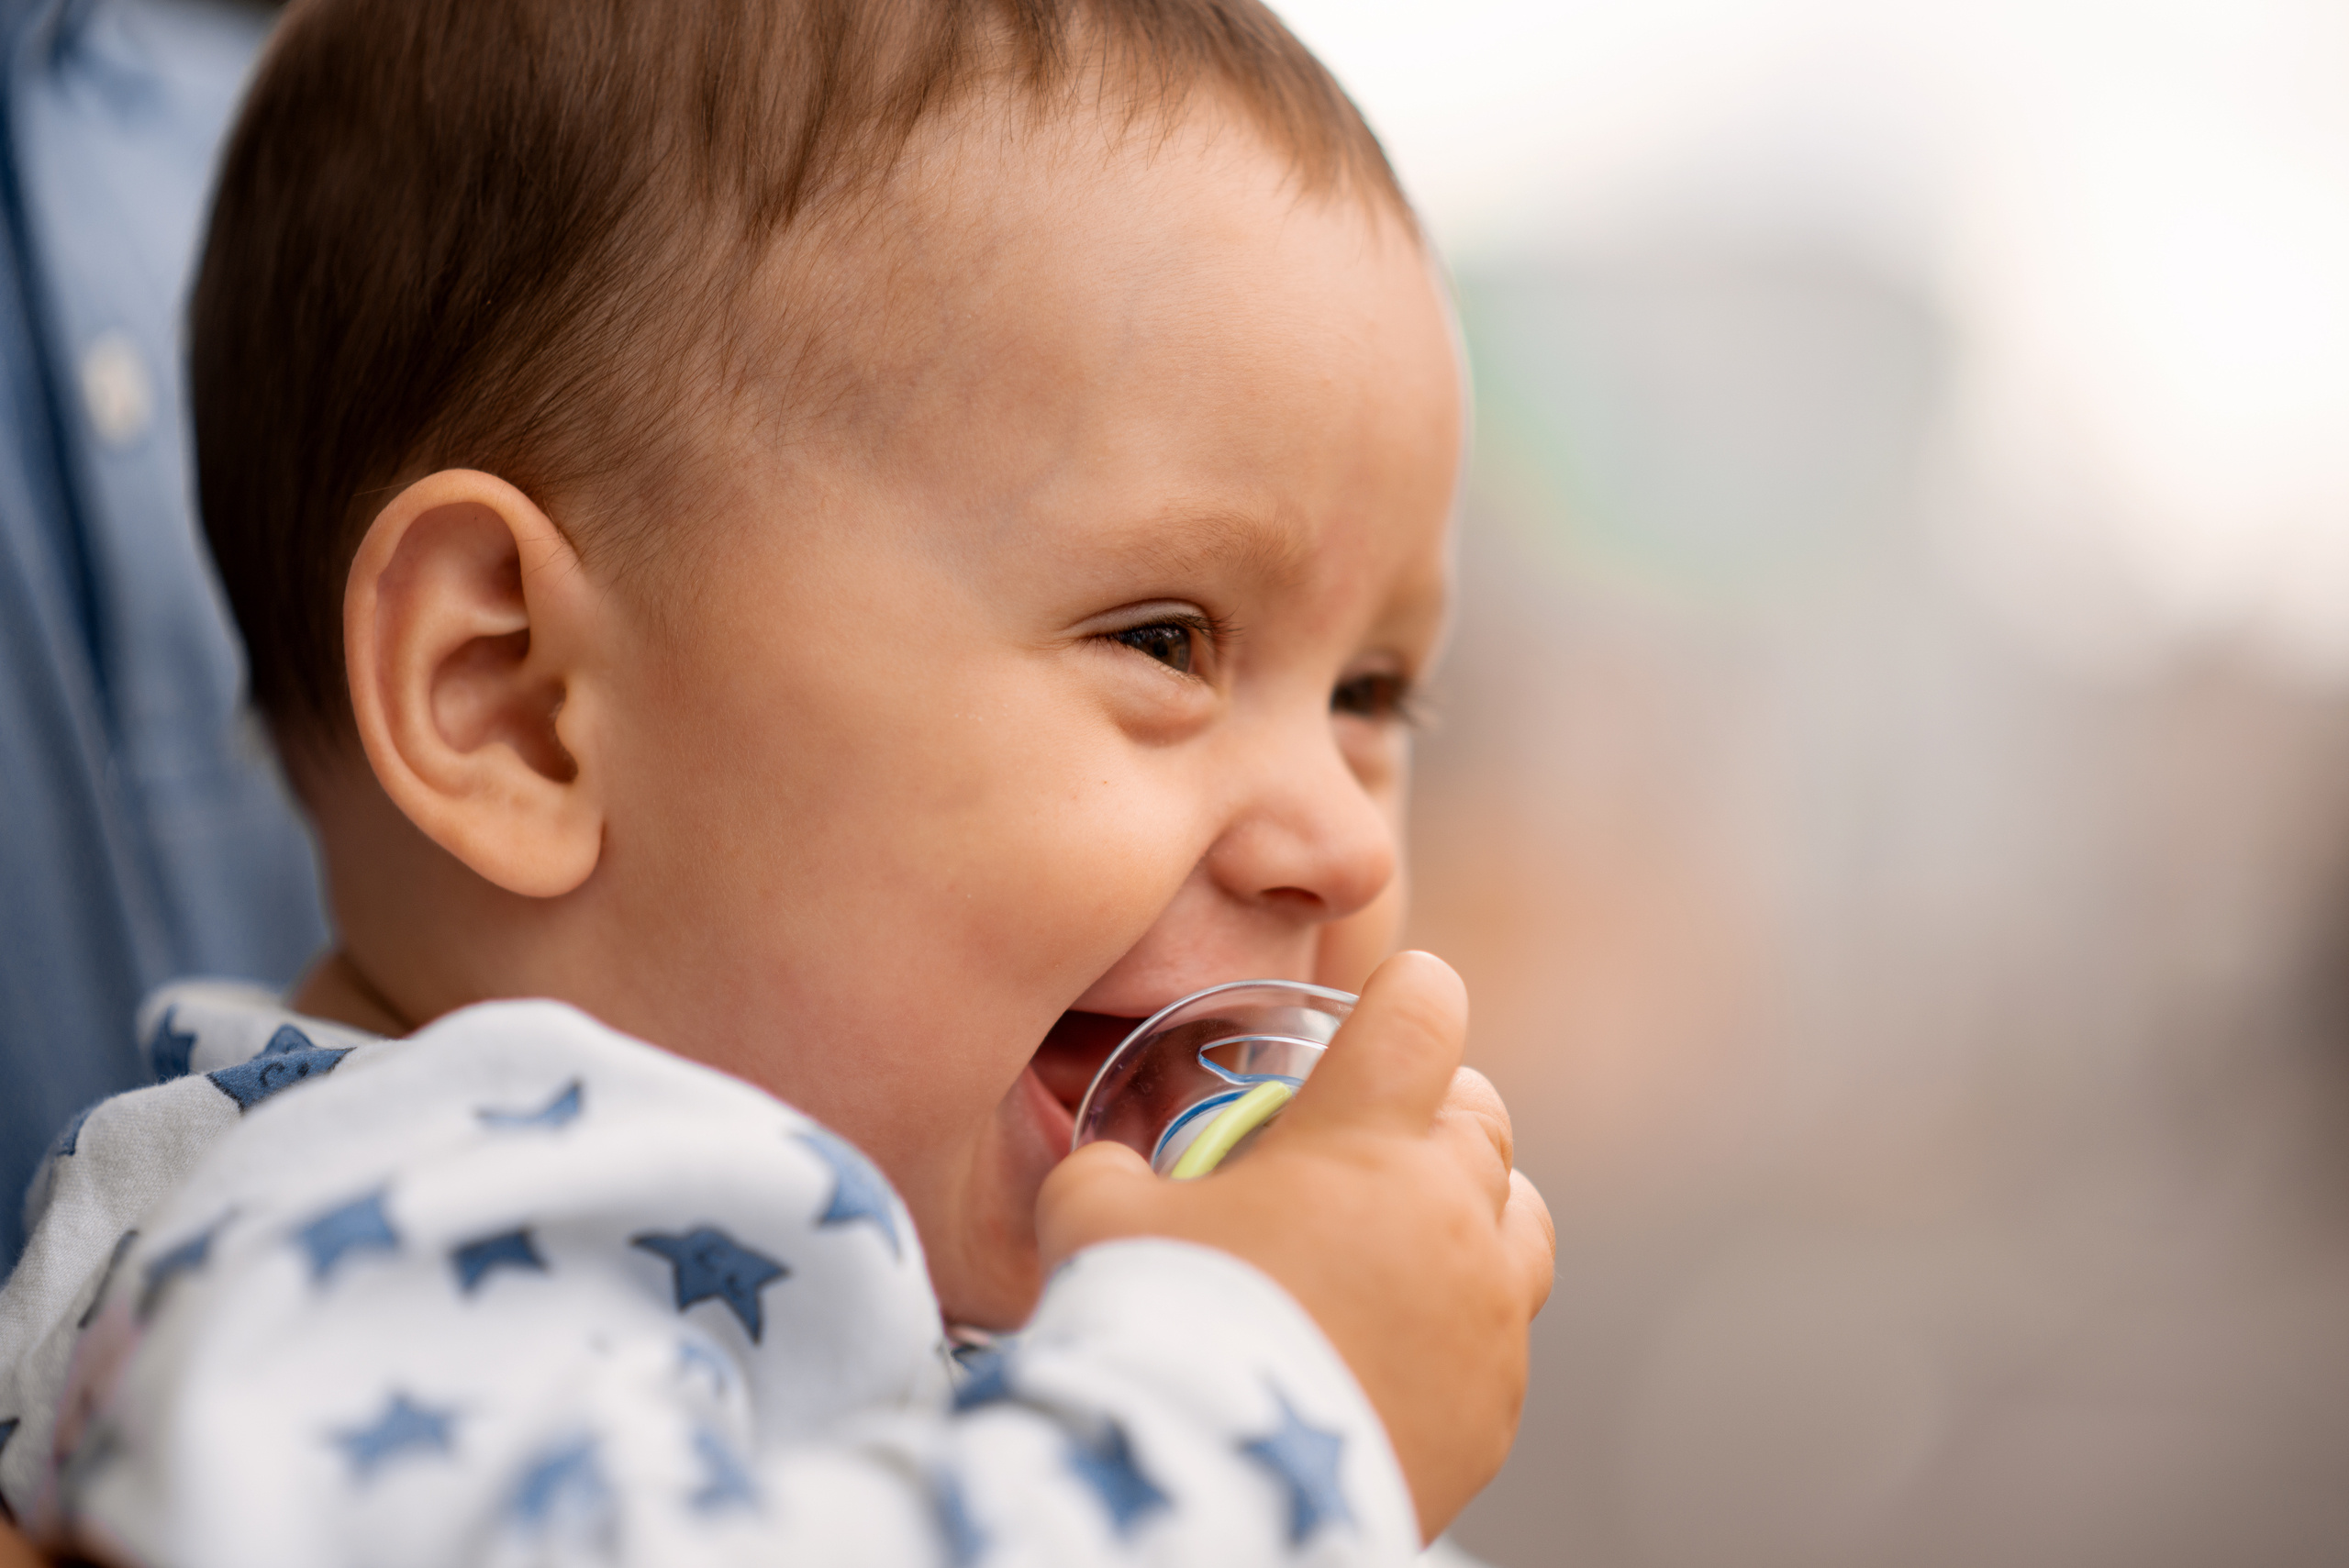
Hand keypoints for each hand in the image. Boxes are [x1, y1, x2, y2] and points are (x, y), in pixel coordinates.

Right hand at [1038, 951, 1556, 1539]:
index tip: (1376, 1021)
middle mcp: (1449, 1213)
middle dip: (1426, 1114)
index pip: (1426, 1007)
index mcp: (1364, 1137)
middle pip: (1480, 1116)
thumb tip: (1113, 1168)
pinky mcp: (1493, 1409)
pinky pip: (1498, 1339)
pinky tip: (1384, 1350)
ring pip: (1519, 1221)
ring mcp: (1485, 1316)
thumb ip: (1113, 1167)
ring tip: (1396, 1244)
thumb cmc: (1154, 1331)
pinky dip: (1455, 1328)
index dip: (1403, 998)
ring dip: (1468, 1212)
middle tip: (1359, 1148)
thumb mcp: (1093, 1216)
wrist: (1207, 1485)